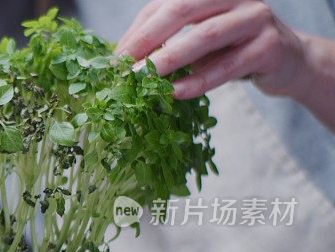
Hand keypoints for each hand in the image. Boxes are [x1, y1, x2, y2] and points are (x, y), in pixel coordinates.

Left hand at [116, 0, 308, 99]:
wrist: (288, 63)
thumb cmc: (233, 51)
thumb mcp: (198, 40)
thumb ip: (168, 42)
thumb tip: (120, 62)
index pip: (164, 4)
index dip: (137, 31)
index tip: (114, 59)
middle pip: (182, 9)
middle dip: (148, 39)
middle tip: (123, 67)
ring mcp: (255, 18)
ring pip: (205, 35)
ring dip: (170, 58)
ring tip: (144, 79)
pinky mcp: (270, 46)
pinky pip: (228, 65)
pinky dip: (199, 80)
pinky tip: (176, 92)